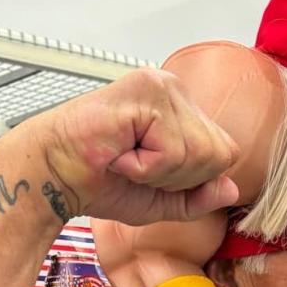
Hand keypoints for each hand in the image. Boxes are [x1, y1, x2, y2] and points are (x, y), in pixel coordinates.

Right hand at [27, 69, 240, 225]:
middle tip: (135, 166)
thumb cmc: (100, 181)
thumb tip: (232, 189)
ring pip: (198, 154)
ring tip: (125, 158)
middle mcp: (174, 89)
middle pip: (219, 154)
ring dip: (158, 172)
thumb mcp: (162, 200)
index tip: (149, 172)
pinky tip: (119, 152)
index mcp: (181, 108)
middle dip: (179, 178)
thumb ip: (199, 196)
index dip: (191, 180)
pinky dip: (145, 167)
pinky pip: (173, 151)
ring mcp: (161, 86)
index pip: (224, 153)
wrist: (54, 178)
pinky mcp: (146, 92)